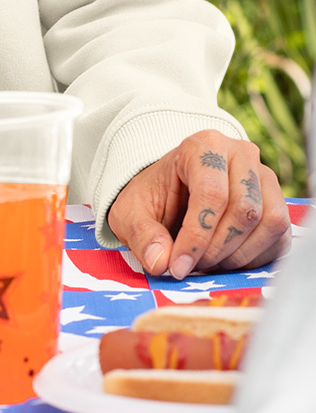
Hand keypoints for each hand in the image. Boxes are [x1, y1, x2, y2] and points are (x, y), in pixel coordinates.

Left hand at [107, 131, 290, 278]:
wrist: (170, 191)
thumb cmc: (152, 198)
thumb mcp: (130, 213)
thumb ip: (141, 234)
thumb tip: (160, 261)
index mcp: (202, 146)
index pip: (212, 194)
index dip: (196, 237)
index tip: (178, 266)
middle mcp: (241, 154)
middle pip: (244, 210)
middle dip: (217, 248)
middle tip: (193, 266)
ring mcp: (265, 178)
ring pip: (269, 223)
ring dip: (239, 255)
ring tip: (208, 263)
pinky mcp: (279, 204)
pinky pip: (281, 238)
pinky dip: (255, 259)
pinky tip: (227, 261)